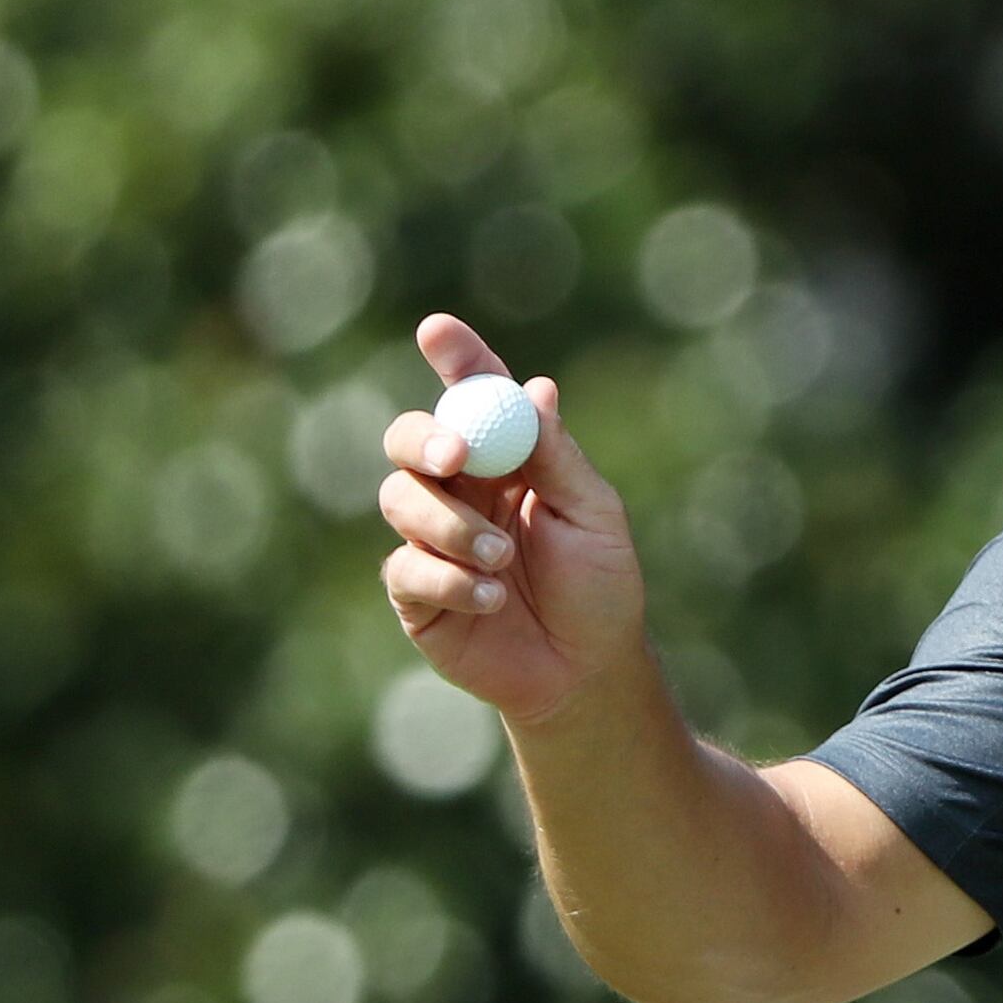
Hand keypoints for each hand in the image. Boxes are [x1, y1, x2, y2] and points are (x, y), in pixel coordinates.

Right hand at [376, 312, 647, 725]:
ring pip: (402, 501)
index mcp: (506, 460)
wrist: (586, 671)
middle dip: (426, 441)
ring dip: (454, 529)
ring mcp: (430, 538)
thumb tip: (537, 389)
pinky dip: (451, 580)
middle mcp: (460, 489)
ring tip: (504, 562)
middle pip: (412, 440)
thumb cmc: (600, 587)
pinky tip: (492, 600)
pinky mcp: (414, 591)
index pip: (472, 397)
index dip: (456, 360)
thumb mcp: (594, 517)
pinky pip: (407, 568)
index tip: (439, 331)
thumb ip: (558, 458)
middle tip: (455, 460)